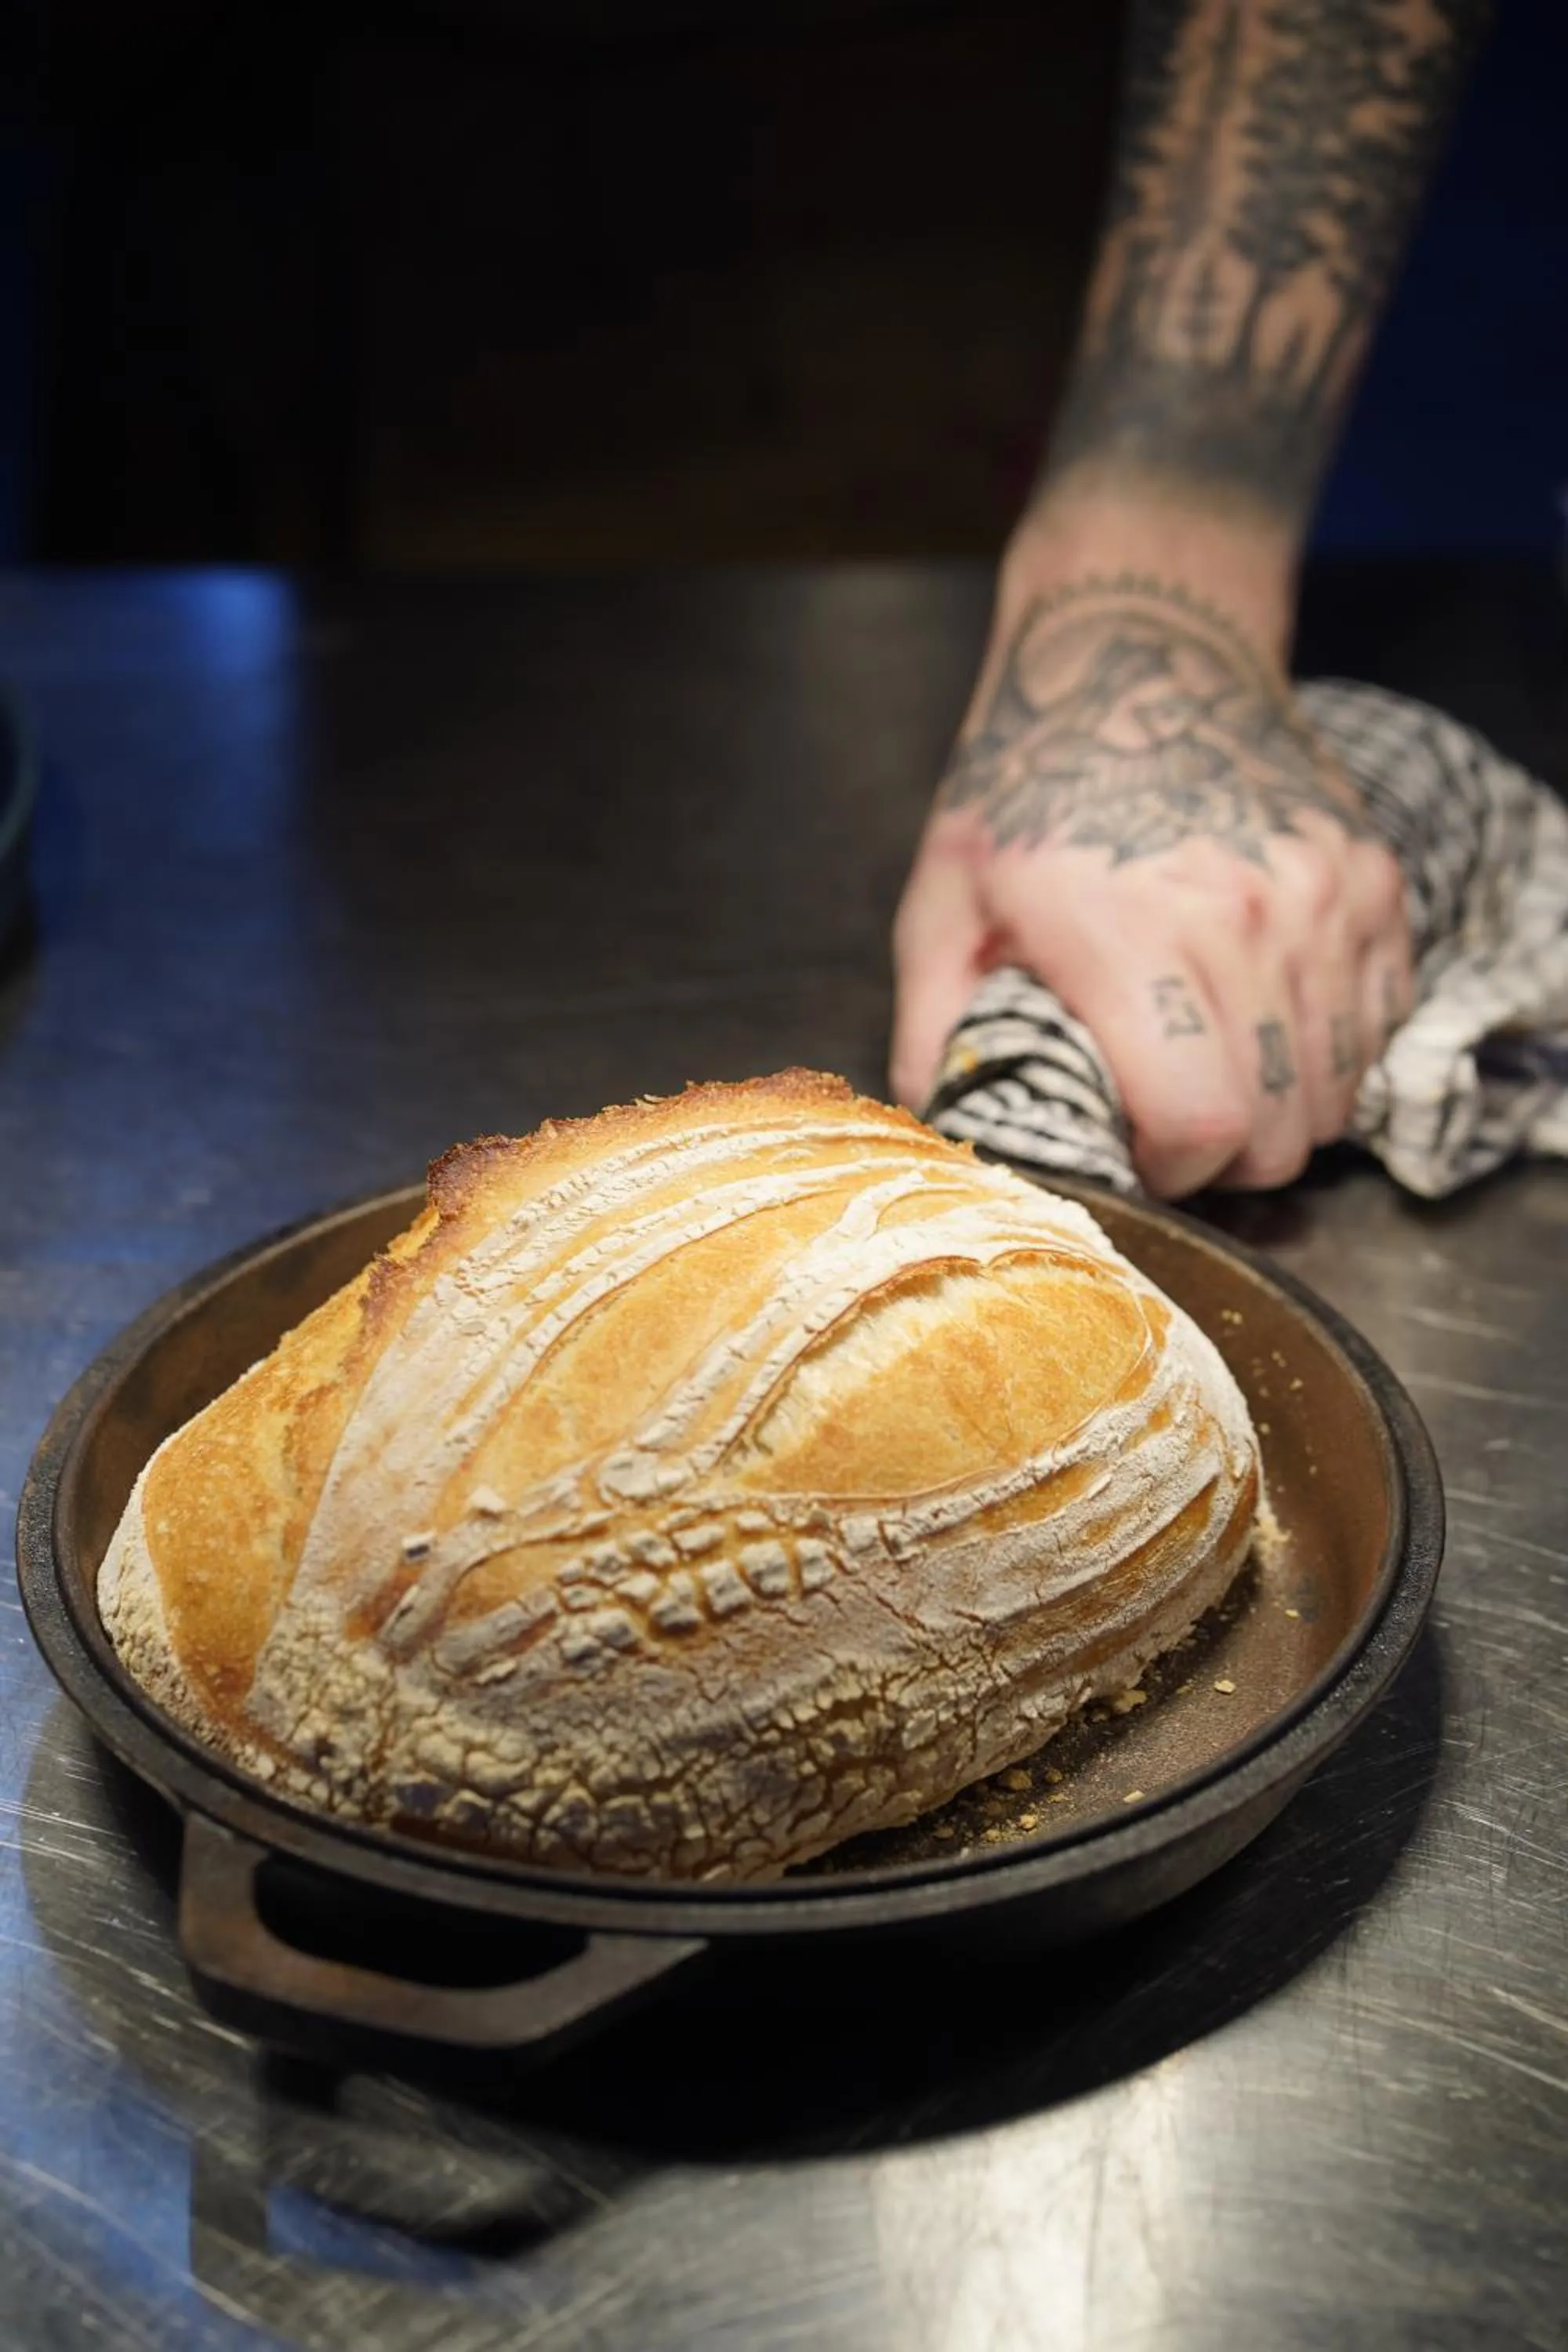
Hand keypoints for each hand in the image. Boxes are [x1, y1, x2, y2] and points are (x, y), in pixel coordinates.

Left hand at [892, 573, 1411, 1197]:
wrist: (1138, 652)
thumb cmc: (1028, 783)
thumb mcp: (944, 901)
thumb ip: (937, 1030)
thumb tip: (946, 1126)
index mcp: (1131, 935)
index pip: (1202, 1124)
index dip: (1169, 1170)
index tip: (1136, 1153)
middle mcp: (1248, 919)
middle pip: (1281, 1132)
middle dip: (1224, 1159)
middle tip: (1172, 1118)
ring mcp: (1325, 899)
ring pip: (1338, 1092)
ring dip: (1282, 1109)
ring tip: (1217, 1066)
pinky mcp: (1374, 882)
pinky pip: (1380, 1024)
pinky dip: (1332, 1050)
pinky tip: (1267, 1016)